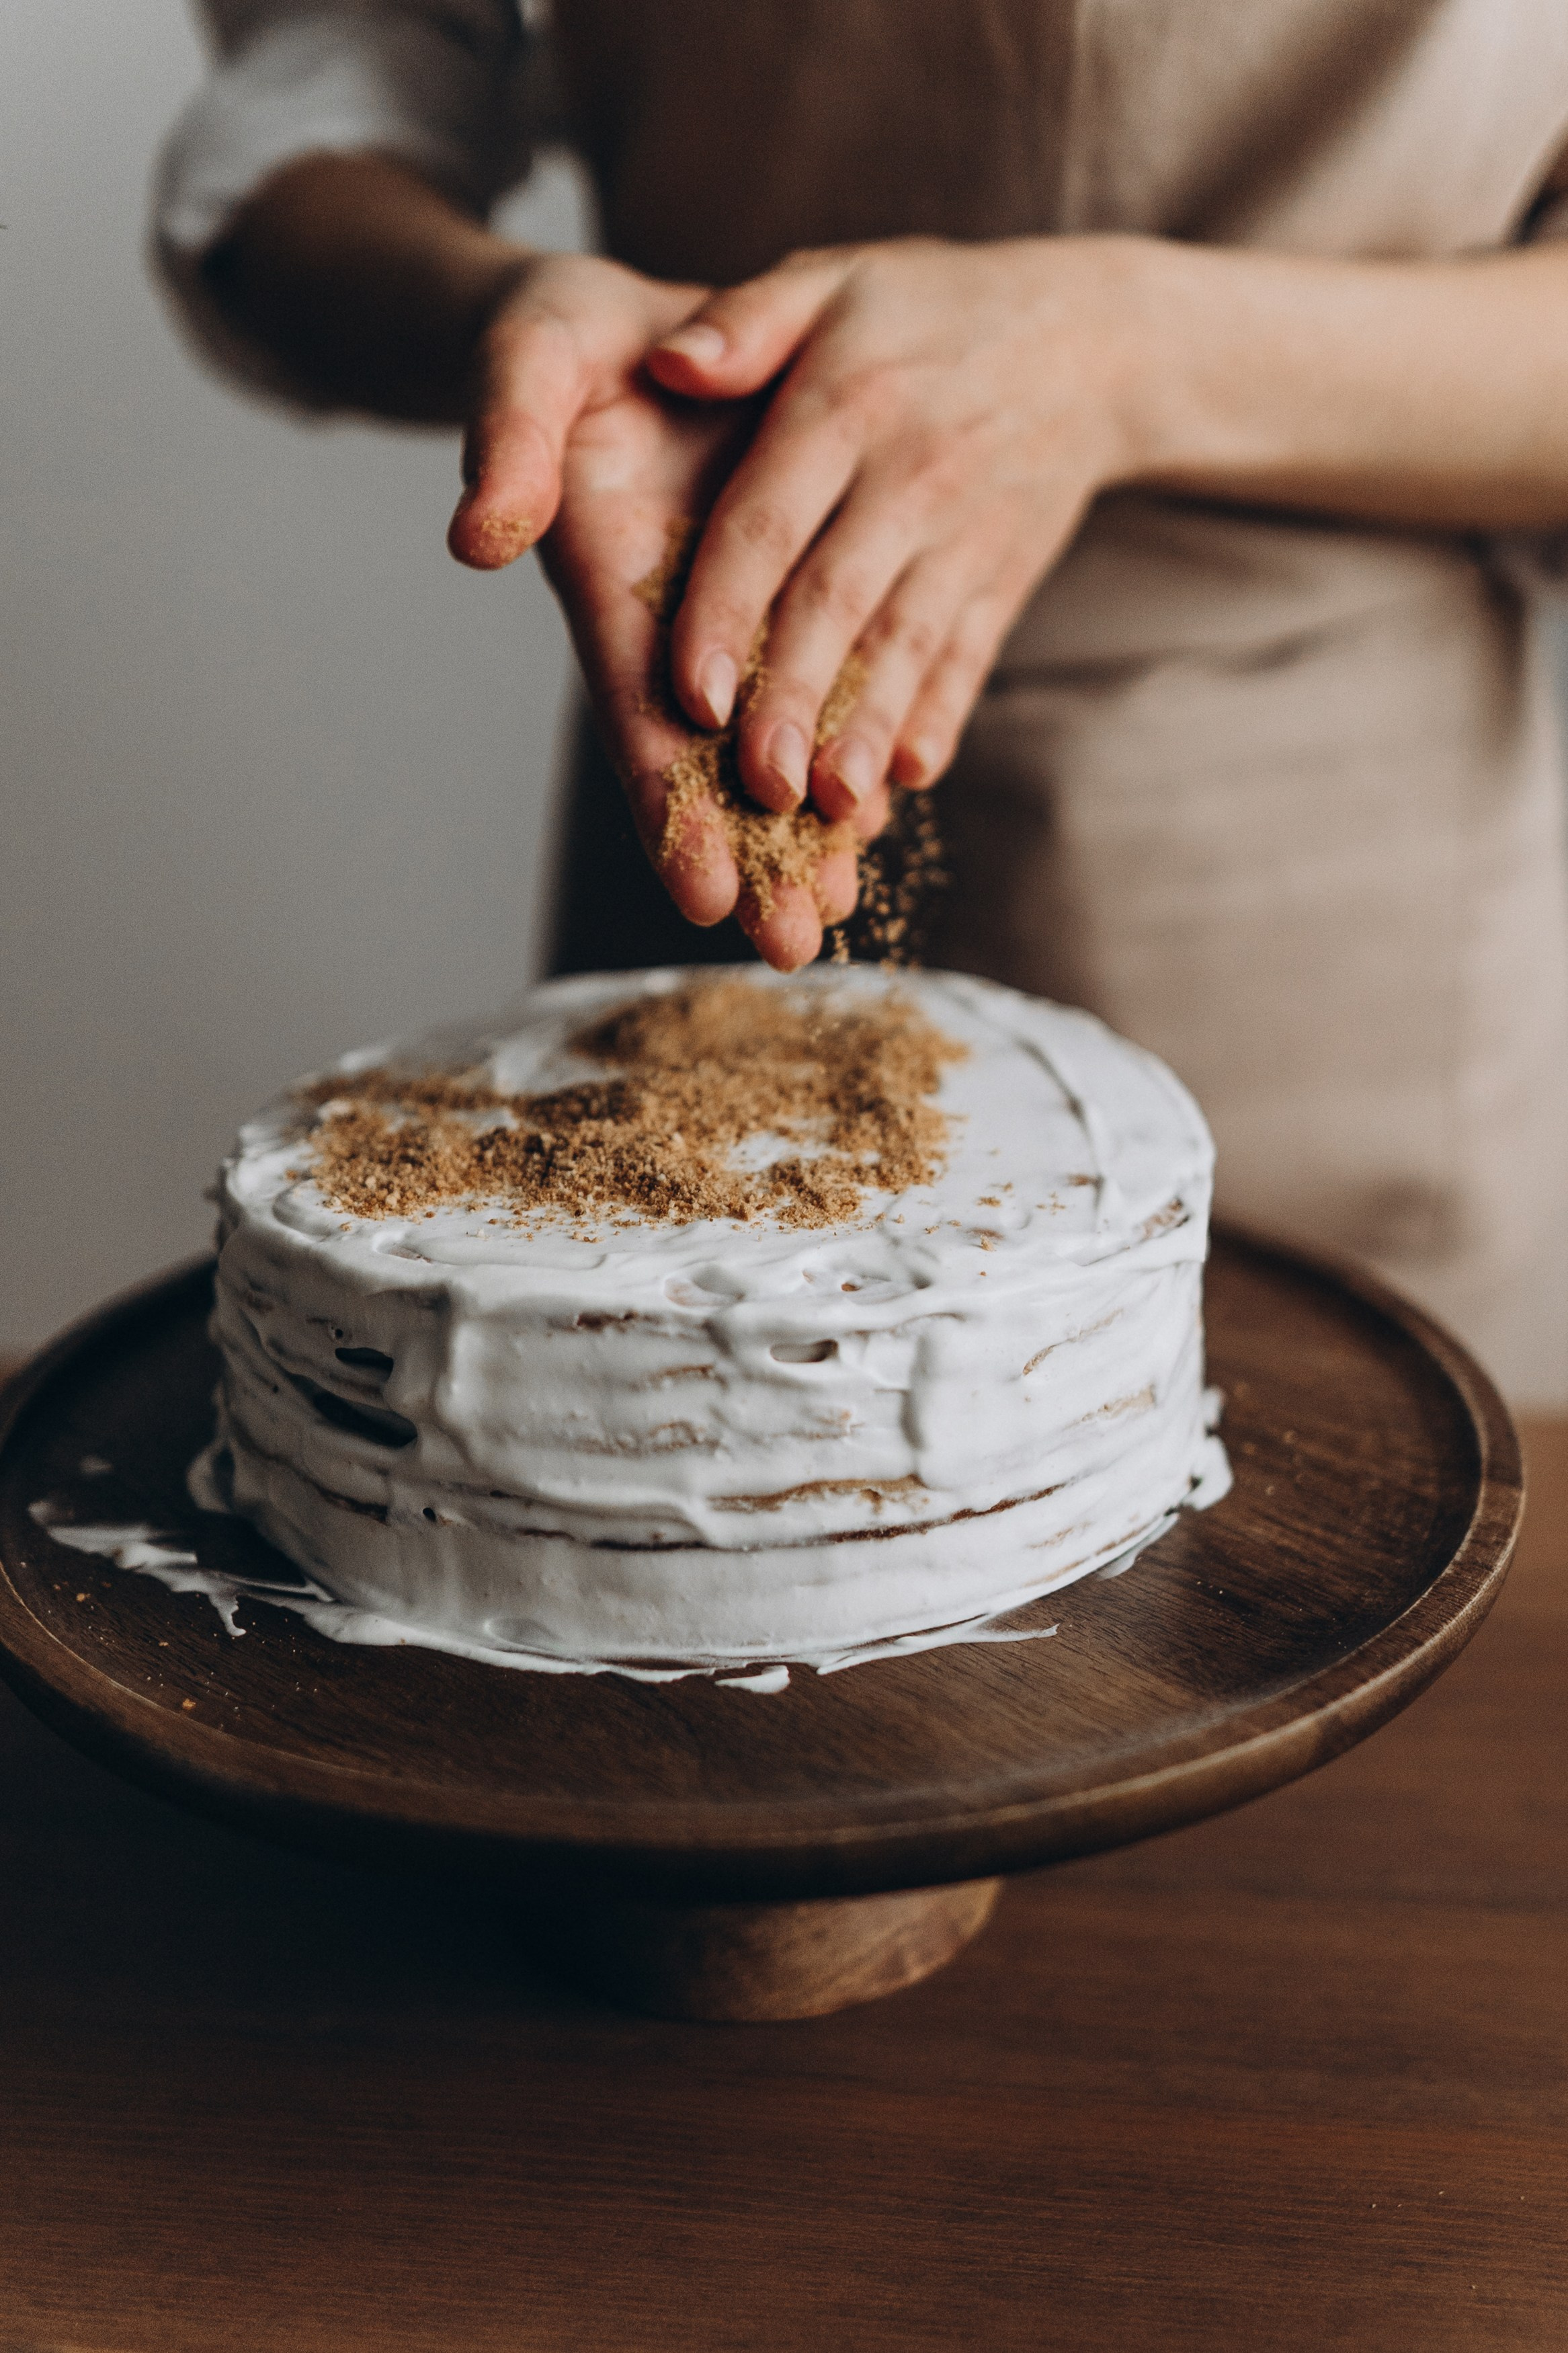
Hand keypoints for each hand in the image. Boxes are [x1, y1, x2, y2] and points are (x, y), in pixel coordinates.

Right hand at [449, 252, 862, 967]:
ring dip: (796, 833)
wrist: (630, 327)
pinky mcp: (769, 597)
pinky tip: (871, 823)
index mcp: (606, 577)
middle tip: (786, 946)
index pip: (638, 706)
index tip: (703, 889)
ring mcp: (720, 617)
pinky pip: (812, 687)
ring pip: (762, 740)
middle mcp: (665, 619)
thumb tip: (478, 537)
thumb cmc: (568, 339)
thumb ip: (509, 439)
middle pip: (705, 758)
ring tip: (831, 918)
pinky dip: (837, 750)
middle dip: (746, 855)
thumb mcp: (528, 357)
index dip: (670, 799)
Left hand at [643, 236, 1150, 820]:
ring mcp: (964, 536)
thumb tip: (662, 363)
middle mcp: (909, 476)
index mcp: (845, 405)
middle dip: (793, 700)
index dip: (725, 611)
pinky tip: (910, 779)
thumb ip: (744, 321)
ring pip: (905, 647)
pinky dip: (942, 716)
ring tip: (828, 807)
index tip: (690, 695)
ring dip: (866, 731)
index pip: (770, 521)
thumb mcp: (834, 281)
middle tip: (755, 788)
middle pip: (837, 604)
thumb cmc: (927, 312)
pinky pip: (970, 656)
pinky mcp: (1003, 578)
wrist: (1093, 340)